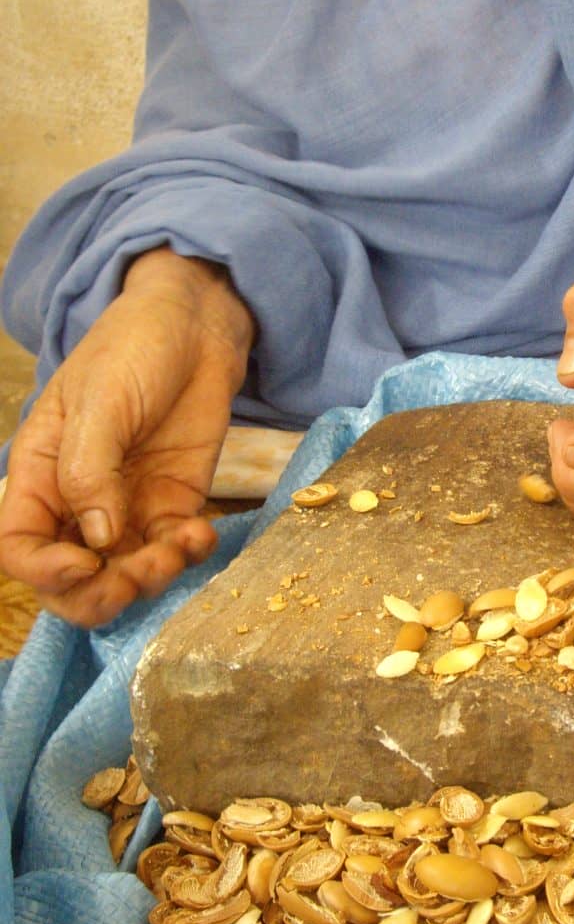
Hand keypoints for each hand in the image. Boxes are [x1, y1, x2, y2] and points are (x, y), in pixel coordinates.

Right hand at [0, 250, 253, 625]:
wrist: (196, 328)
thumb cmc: (132, 349)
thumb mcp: (100, 403)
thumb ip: (90, 471)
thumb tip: (96, 538)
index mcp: (39, 475)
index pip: (19, 546)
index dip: (43, 571)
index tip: (83, 565)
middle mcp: (78, 503)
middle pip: (70, 579)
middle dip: (98, 594)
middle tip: (135, 576)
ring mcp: (128, 509)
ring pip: (123, 574)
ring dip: (149, 578)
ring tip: (179, 547)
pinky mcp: (174, 505)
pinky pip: (172, 550)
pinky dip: (187, 554)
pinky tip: (202, 534)